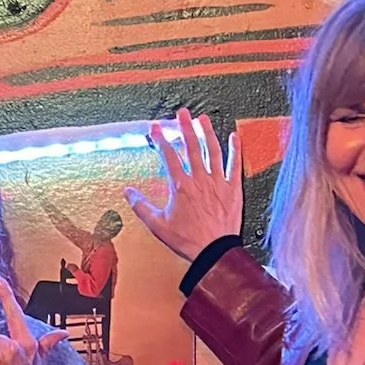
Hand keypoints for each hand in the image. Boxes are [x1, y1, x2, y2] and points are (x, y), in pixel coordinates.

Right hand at [125, 109, 243, 261]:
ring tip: (203, 119)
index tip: (156, 128)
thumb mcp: (158, 225)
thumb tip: (128, 193)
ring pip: (212, 151)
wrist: (214, 252)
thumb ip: (142, 206)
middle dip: (185, 127)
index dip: (161, 139)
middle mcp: (200, 179)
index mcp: (181, 186)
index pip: (169, 156)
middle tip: (182, 113)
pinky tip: (234, 136)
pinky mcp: (233, 189)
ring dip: (207, 133)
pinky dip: (235, 149)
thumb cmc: (187, 241)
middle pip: (191, 146)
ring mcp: (218, 182)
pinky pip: (235, 165)